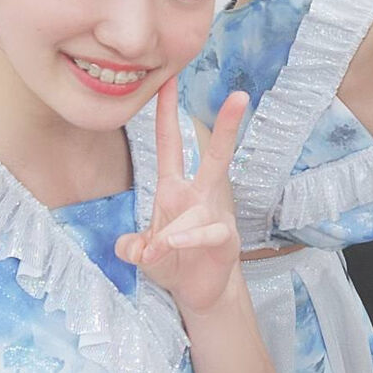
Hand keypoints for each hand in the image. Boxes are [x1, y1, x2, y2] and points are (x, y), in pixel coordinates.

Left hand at [115, 78, 247, 313]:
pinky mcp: (225, 238)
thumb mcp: (142, 253)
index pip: (169, 144)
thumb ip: (133, 248)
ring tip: (159, 251)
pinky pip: (207, 233)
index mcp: (173, 189)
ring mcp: (215, 215)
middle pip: (215, 155)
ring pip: (201, 205)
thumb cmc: (170, 262)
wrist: (197, 292)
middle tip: (240, 96)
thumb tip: (133, 248)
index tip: (168, 80)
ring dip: (174, 231)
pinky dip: (187, 240)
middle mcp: (198, 195)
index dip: (167, 113)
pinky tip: (172, 246)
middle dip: (228, 126)